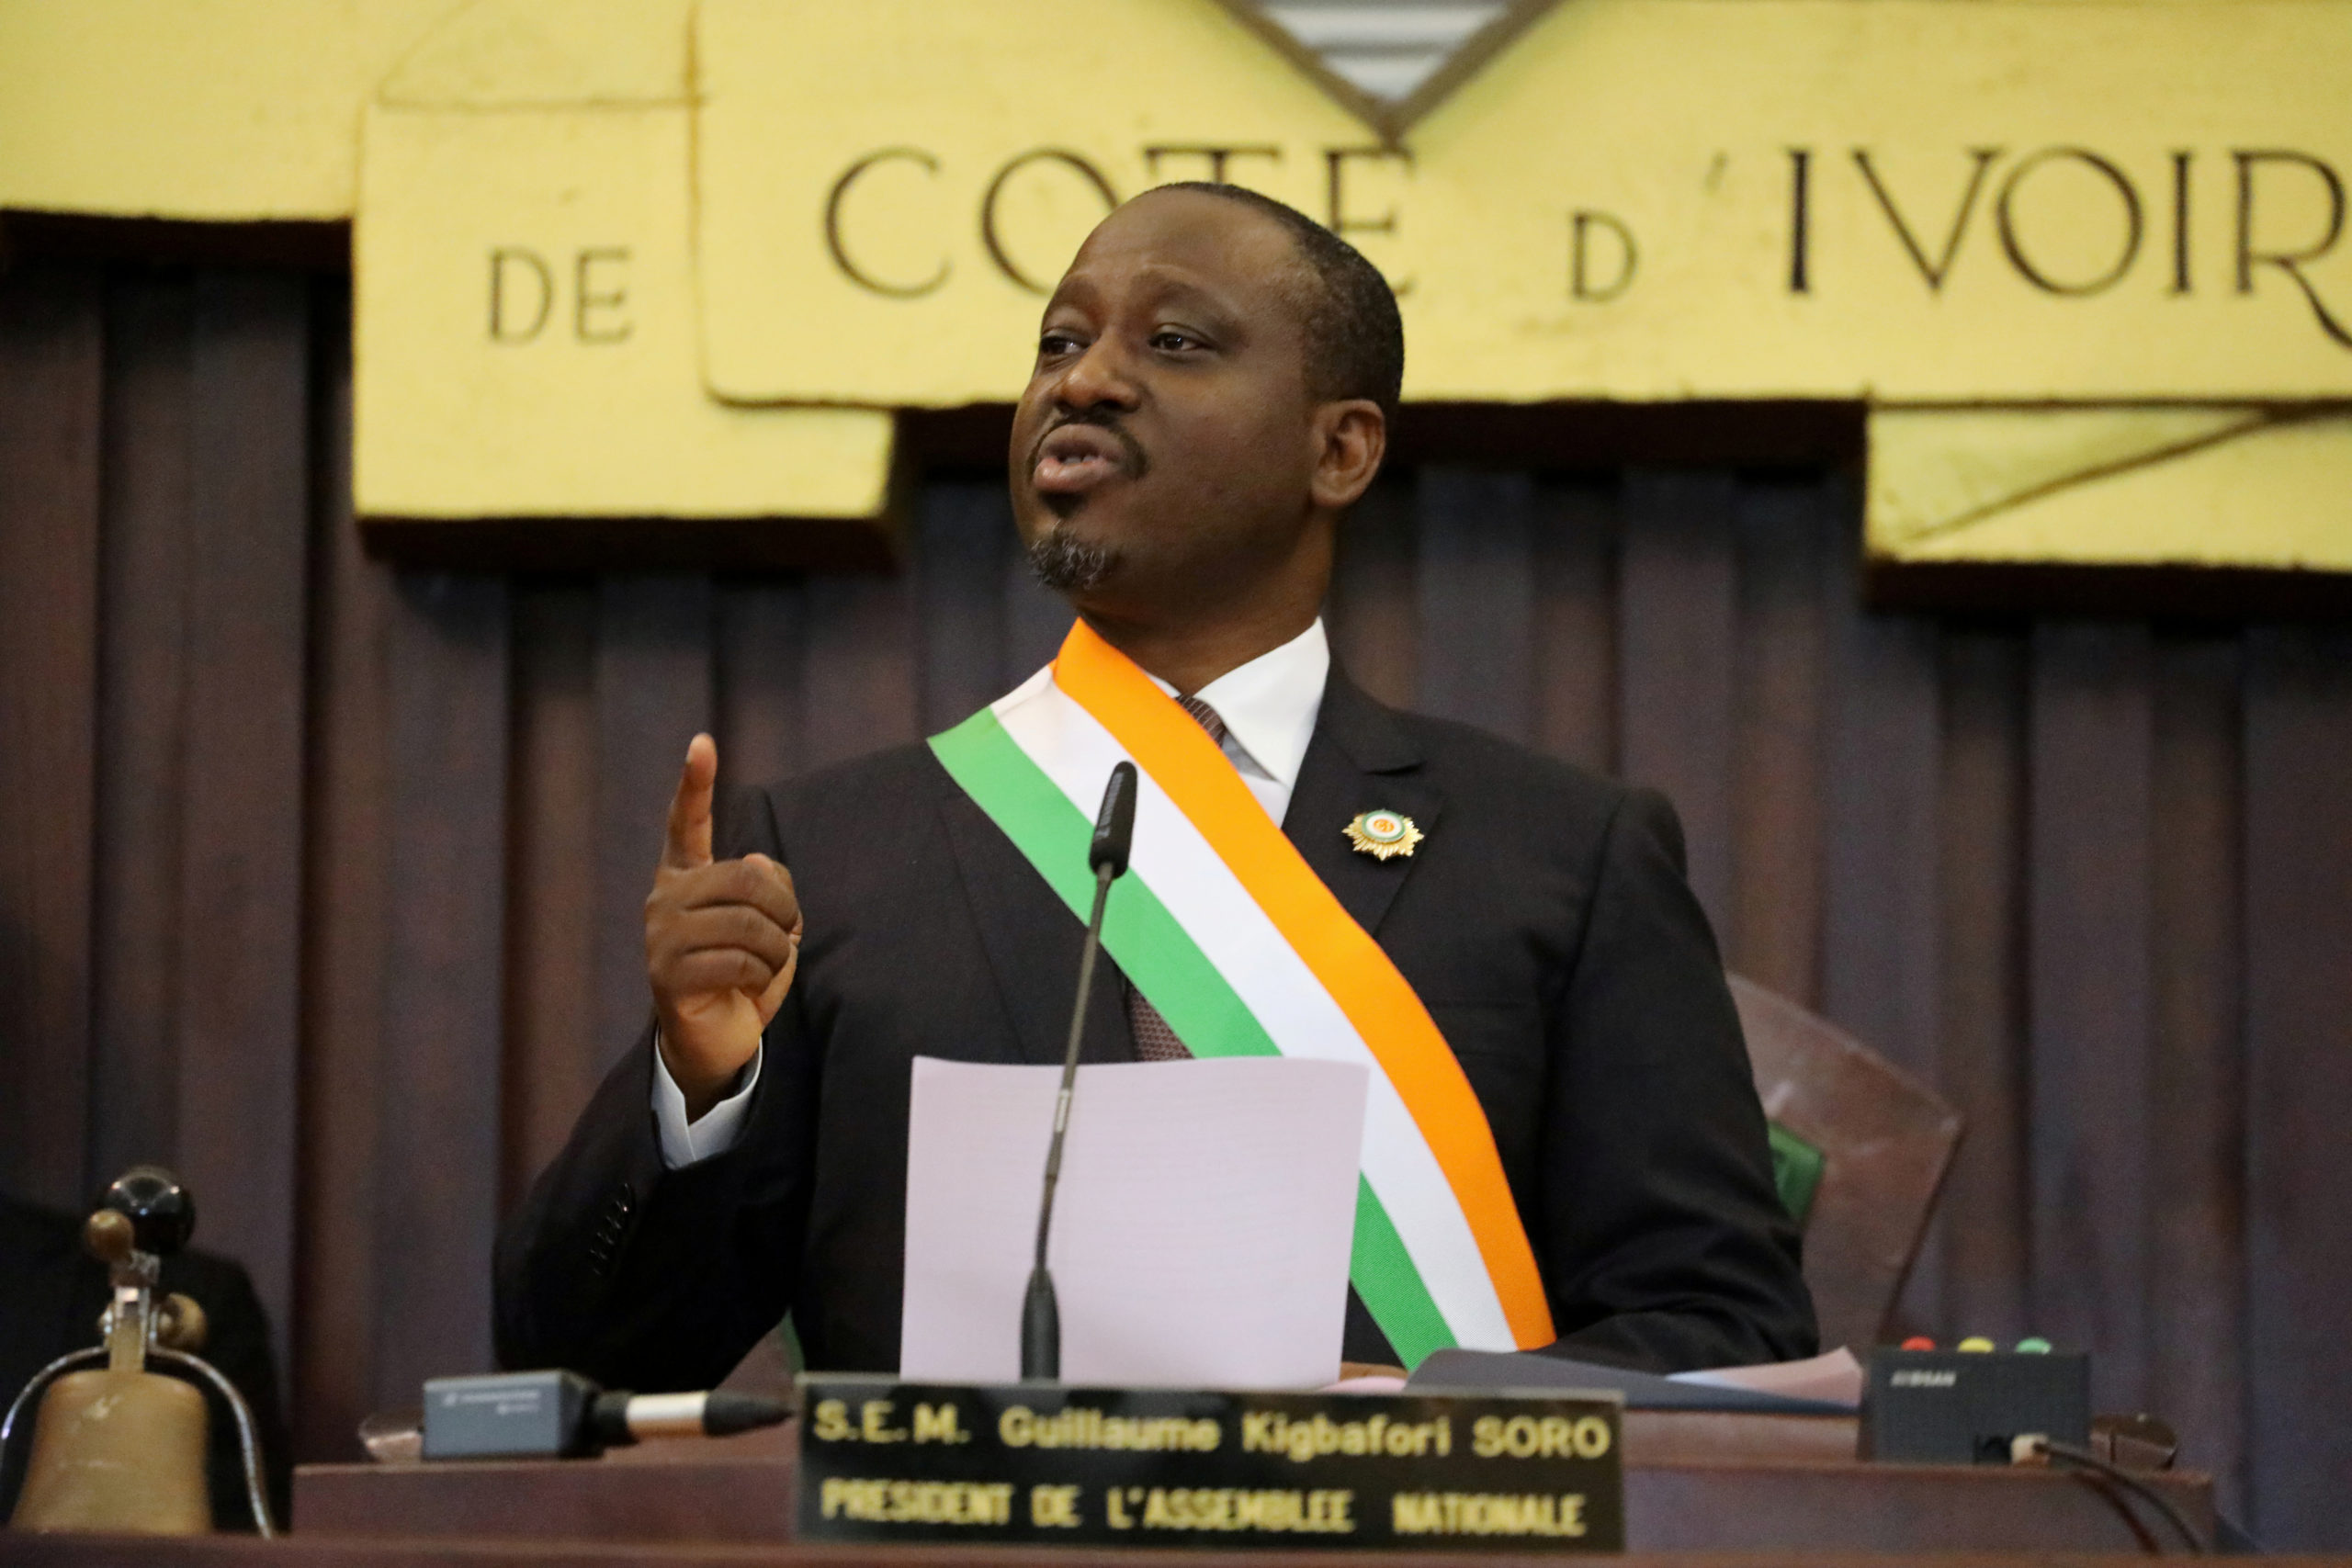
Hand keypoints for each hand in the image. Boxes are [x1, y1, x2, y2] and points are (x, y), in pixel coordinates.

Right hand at [644, 734, 800, 1119]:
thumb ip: (766, 887)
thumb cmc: (742, 974)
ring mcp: (661, 938)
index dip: (695, 784)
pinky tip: (748, 987)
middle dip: (783, 907)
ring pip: (746, 921)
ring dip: (775, 947)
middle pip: (744, 877)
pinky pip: (737, 960)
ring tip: (768, 964)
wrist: (714, 1041)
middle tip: (787, 933)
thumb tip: (758, 865)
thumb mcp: (766, 925)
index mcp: (684, 879)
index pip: (687, 825)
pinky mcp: (668, 977)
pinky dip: (761, 976)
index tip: (702, 744)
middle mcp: (665, 900)